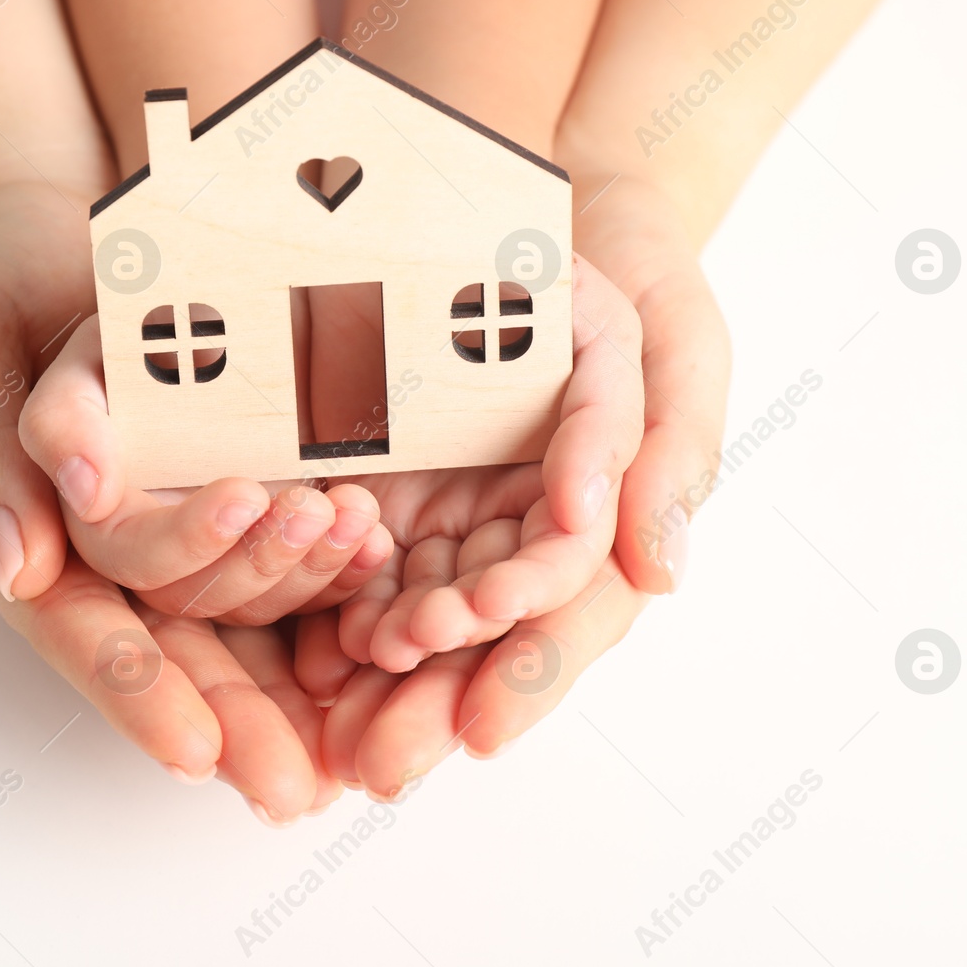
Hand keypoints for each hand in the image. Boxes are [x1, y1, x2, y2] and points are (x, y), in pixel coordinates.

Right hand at [0, 181, 339, 818]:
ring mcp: (175, 523)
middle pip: (173, 651)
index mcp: (30, 535)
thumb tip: (22, 559)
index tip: (196, 750)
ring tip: (356, 656)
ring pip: (240, 606)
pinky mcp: (231, 488)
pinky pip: (282, 549)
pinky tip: (375, 575)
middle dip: (237, 720)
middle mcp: (106, 549)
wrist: (74, 231)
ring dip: (297, 630)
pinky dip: (328, 566)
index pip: (83, 629)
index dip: (136, 691)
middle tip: (299, 788)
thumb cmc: (5, 288)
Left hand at [296, 175, 729, 794]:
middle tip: (382, 765)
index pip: (572, 613)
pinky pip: (356, 555)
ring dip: (372, 678)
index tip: (478, 729)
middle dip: (433, 705)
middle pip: (484, 640)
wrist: (529, 200)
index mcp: (606, 512)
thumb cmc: (623, 267)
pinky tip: (297, 653)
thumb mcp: (669, 338)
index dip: (529, 674)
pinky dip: (328, 605)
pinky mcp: (389, 477)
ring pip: (415, 612)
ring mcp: (456, 508)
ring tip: (327, 724)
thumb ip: (665, 448)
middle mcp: (526, 527)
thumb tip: (658, 570)